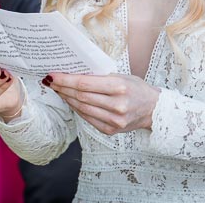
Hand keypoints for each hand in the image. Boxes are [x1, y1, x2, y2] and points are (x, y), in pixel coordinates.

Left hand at [45, 72, 159, 135]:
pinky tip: (70, 101)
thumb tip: (73, 74)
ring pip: (82, 108)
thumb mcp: (121, 76)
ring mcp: (114, 120)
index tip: (53, 75)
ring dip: (67, 98)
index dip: (66, 80)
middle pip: (81, 96)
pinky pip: (87, 118)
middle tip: (51, 81)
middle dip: (62, 88)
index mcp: (119, 87)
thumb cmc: (136, 88)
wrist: (153, 109)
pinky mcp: (110, 130)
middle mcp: (117, 105)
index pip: (84, 84)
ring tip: (58, 90)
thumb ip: (100, 77)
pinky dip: (77, 109)